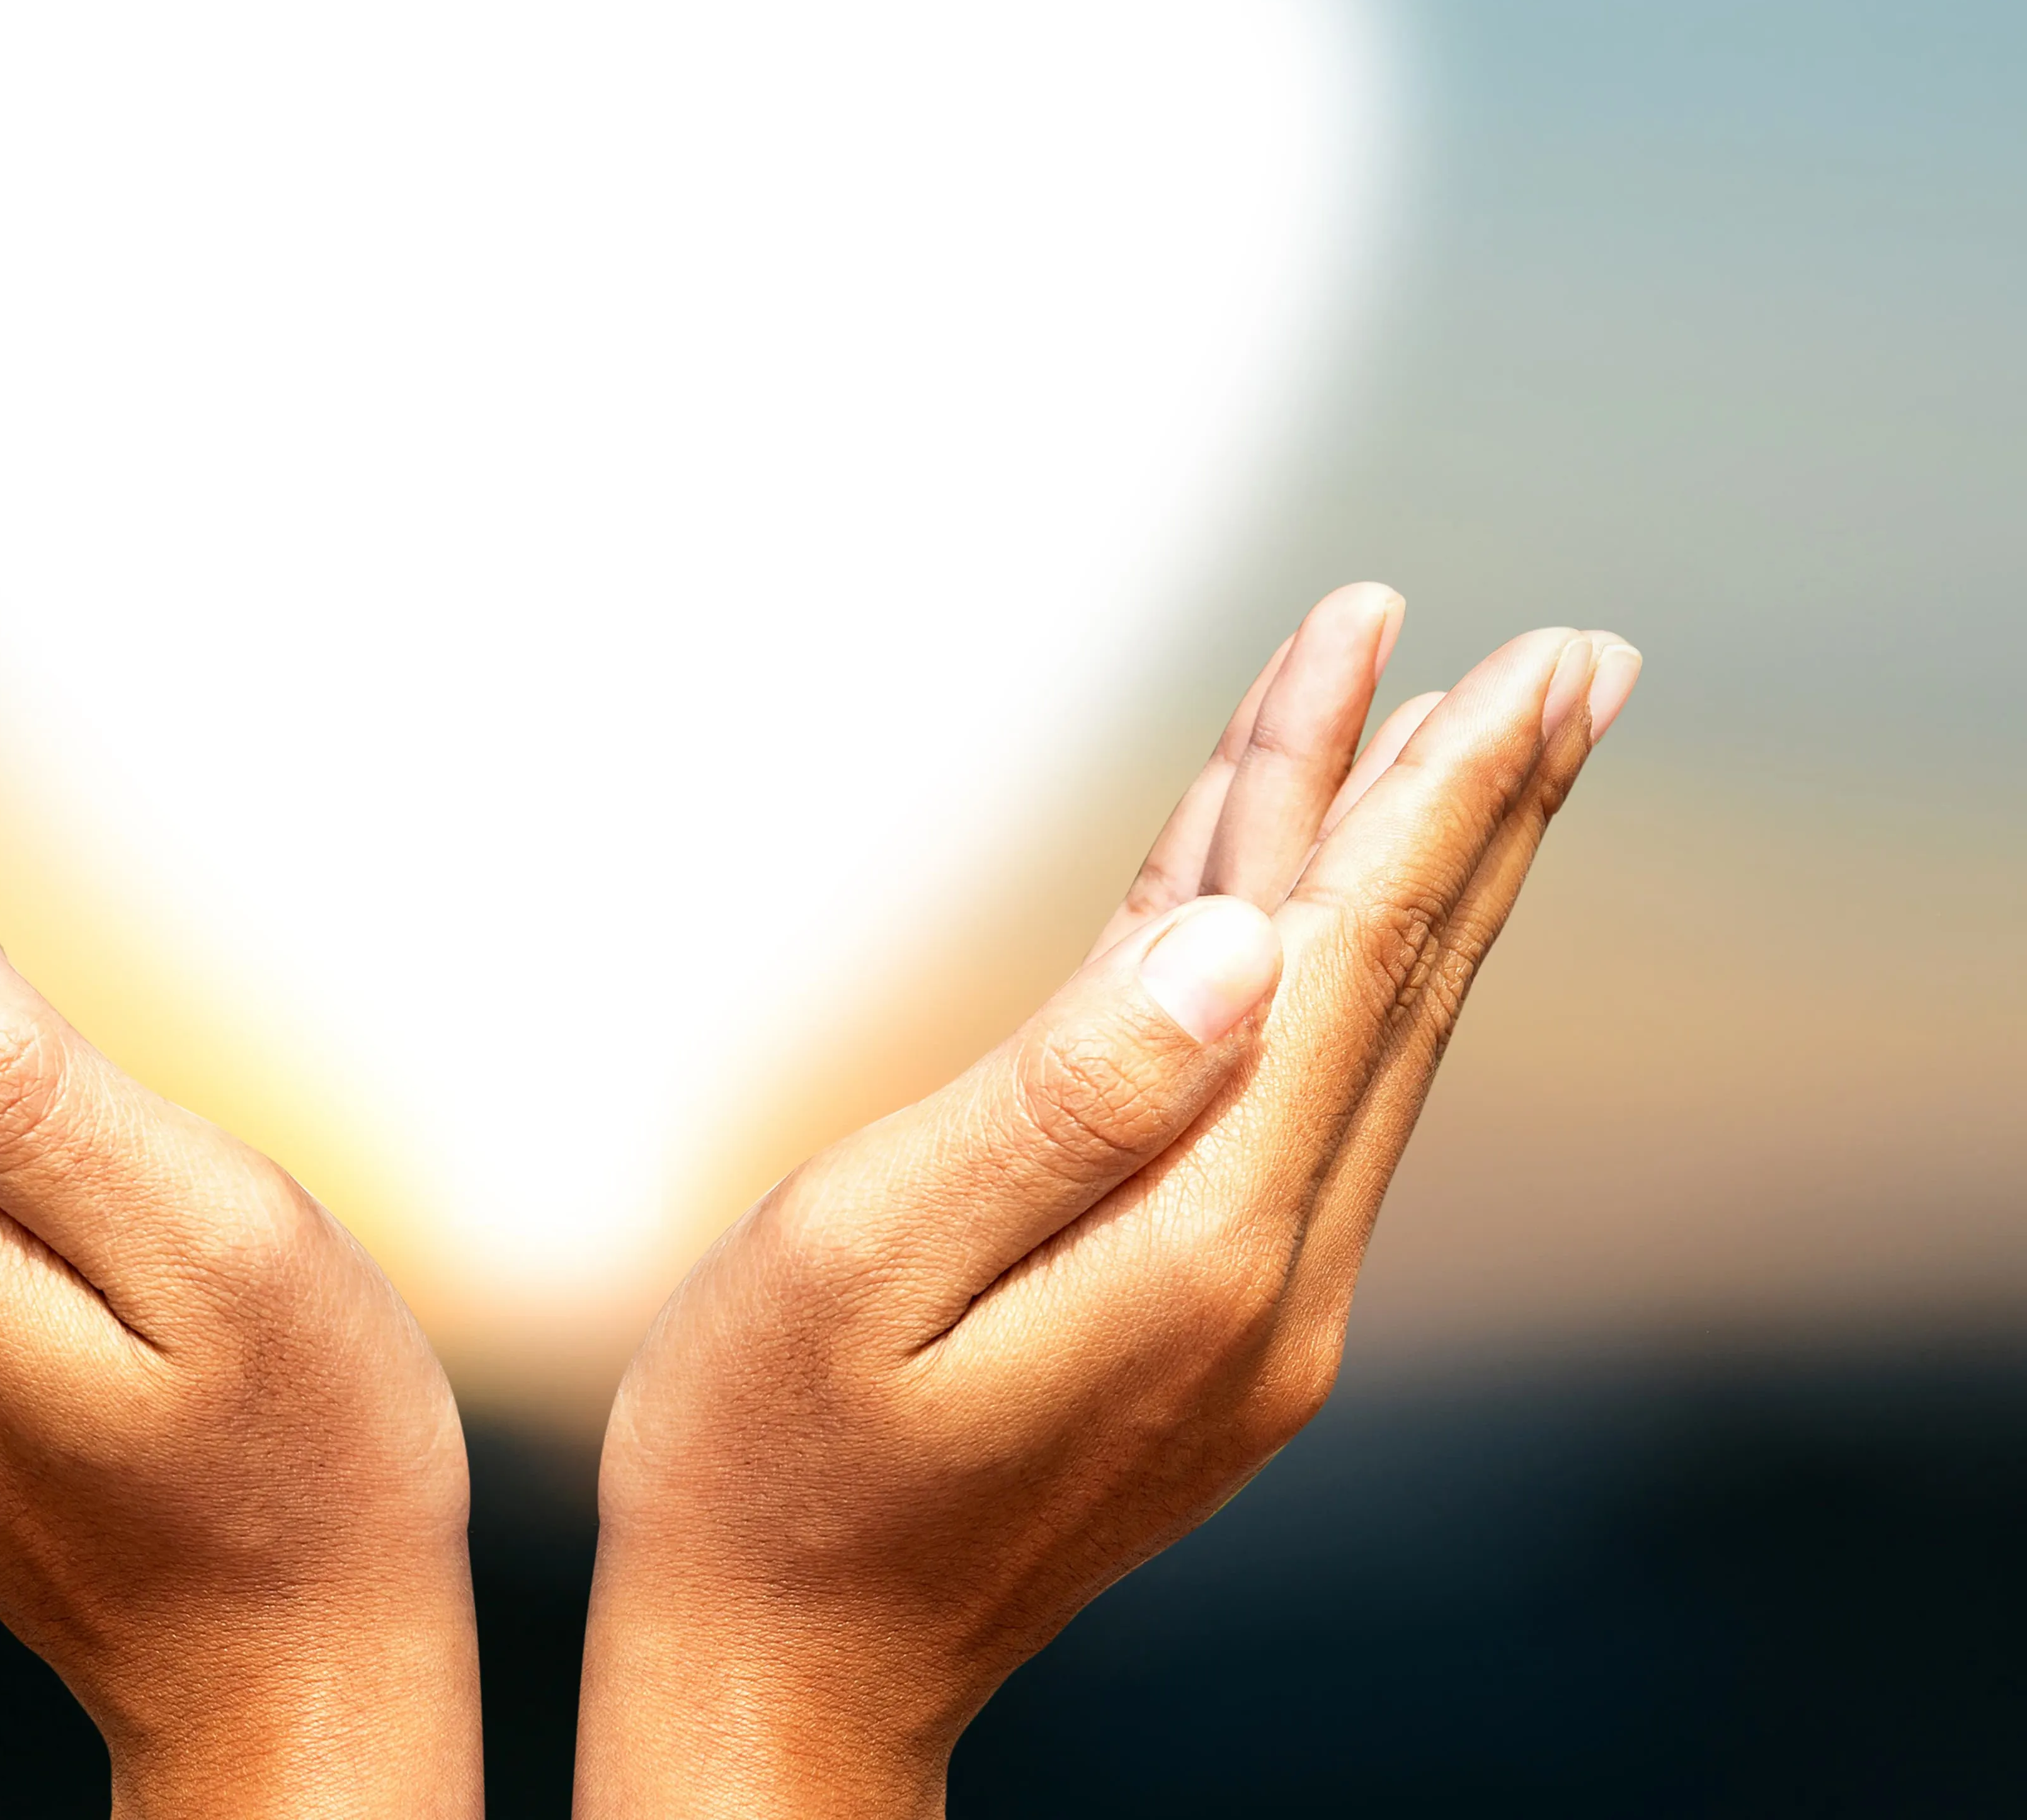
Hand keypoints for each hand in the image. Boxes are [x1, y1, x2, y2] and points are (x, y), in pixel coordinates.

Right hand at [576, 585, 1640, 1817]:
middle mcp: (1263, 1285)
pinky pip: (1272, 1104)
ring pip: (1350, 1043)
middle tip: (1576, 659)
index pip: (1349, 971)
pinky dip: (1297, 976)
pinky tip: (1279, 898)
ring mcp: (1243, 1318)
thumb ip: (1057, 1098)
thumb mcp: (861, 1257)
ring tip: (1460, 731)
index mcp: (1191, 1250)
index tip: (1513, 659)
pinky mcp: (1194, 1329)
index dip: (1422, 800)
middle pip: (1393, 993)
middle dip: (1472, 810)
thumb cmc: (766, 1460)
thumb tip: (1238, 943)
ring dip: (1400, 877)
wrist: (776, 1682)